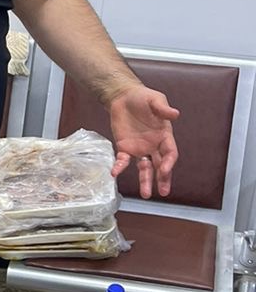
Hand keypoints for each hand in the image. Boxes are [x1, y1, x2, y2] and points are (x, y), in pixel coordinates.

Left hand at [107, 83, 179, 198]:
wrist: (123, 97)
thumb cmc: (142, 98)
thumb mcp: (155, 100)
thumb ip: (163, 109)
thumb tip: (175, 114)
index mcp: (164, 136)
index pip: (170, 153)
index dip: (169, 162)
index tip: (165, 170)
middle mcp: (154, 145)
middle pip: (160, 165)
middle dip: (163, 179)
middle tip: (164, 192)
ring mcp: (139, 148)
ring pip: (144, 168)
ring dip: (145, 181)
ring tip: (146, 194)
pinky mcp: (124, 147)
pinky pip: (123, 160)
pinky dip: (120, 166)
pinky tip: (115, 173)